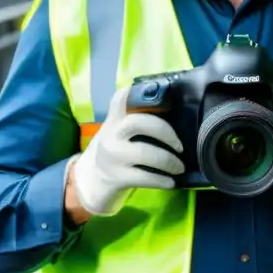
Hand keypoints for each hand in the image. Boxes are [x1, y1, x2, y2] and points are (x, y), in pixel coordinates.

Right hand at [70, 85, 185, 216]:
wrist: (93, 179)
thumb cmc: (118, 149)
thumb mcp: (122, 130)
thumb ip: (141, 118)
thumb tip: (179, 112)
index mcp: (116, 118)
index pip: (121, 98)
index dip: (137, 92)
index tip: (157, 91)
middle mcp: (112, 133)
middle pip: (138, 123)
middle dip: (165, 132)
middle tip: (180, 145)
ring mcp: (113, 156)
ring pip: (145, 152)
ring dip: (169, 161)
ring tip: (179, 167)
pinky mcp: (117, 177)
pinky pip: (144, 177)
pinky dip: (162, 180)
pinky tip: (171, 182)